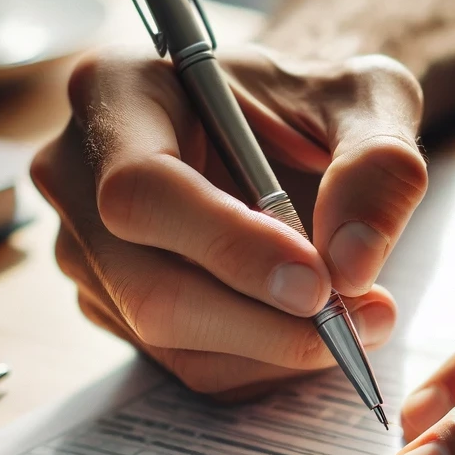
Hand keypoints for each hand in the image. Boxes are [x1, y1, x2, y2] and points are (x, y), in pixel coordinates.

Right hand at [32, 45, 425, 398]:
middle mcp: (78, 176)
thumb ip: (376, 163)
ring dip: (274, 350)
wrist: (277, 132)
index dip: (230, 246)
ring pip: (170, 339)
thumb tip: (352, 263)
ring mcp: (88, 250)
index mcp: (116, 91)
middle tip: (360, 320)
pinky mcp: (114, 305)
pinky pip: (186, 363)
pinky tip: (309, 327)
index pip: (144, 189)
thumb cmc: (310, 105)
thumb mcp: (366, 99)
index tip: (318, 282)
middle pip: (149, 288)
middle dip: (265, 323)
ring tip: (357, 321)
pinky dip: (262, 362)